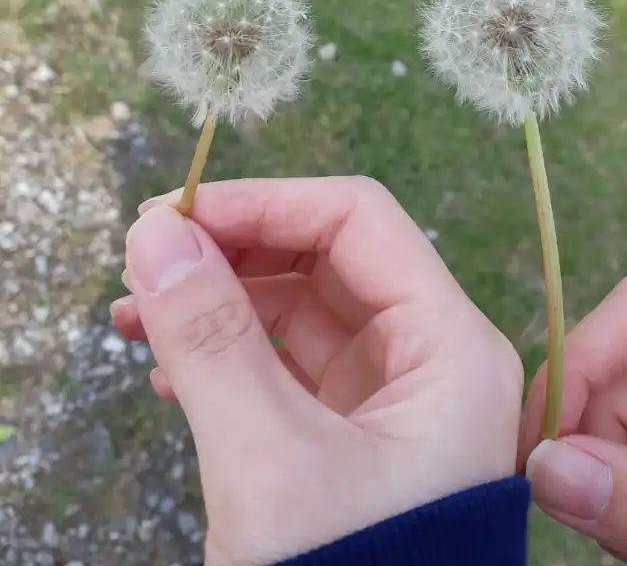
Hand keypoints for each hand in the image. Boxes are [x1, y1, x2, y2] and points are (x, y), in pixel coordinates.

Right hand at [112, 177, 522, 565]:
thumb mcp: (269, 463)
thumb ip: (212, 340)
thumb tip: (158, 234)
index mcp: (451, 345)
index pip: (359, 222)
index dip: (266, 203)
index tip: (173, 216)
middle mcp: (432, 360)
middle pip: (328, 260)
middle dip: (235, 252)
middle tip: (146, 262)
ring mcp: (392, 403)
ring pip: (301, 313)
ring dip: (221, 302)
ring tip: (135, 315)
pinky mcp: (352, 443)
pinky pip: (287, 369)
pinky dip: (229, 356)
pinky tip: (168, 368)